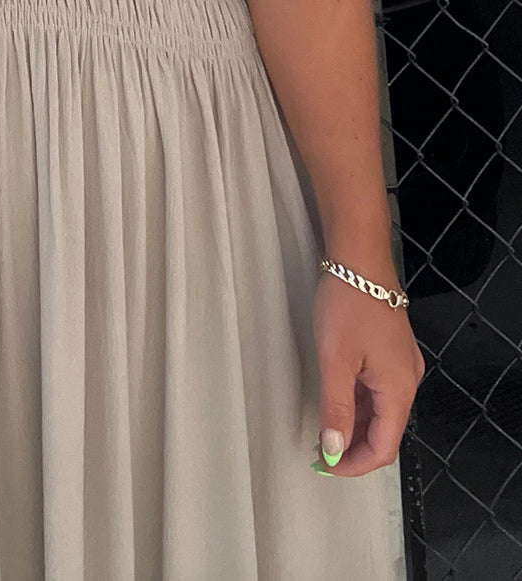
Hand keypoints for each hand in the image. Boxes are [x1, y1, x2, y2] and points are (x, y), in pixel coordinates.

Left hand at [311, 269, 425, 476]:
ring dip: (354, 426)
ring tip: (323, 432)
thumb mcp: (335, 359)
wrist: (359, 259)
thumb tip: (333, 449)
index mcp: (399, 389)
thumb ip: (335, 407)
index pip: (383, 447)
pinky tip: (336, 402)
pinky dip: (358, 403)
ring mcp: (401, 365)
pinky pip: (378, 390)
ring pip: (380, 411)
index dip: (354, 464)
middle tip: (320, 453)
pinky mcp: (392, 351)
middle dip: (353, 448)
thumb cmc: (346, 305)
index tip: (324, 467)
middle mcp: (407, 381)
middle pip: (385, 431)